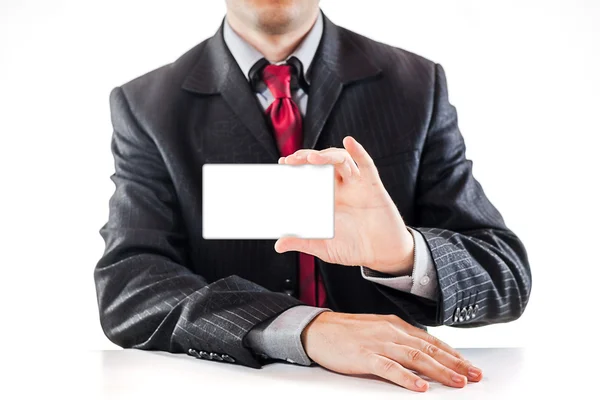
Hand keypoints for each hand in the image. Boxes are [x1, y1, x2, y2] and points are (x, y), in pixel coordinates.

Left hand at [274, 136, 413, 274]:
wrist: (382, 254)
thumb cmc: (354, 248)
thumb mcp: (324, 247)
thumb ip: (303, 242)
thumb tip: (279, 245)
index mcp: (327, 198)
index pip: (309, 176)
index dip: (297, 168)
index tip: (282, 164)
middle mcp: (340, 188)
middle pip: (322, 164)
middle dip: (307, 158)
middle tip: (291, 160)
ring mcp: (356, 185)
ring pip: (340, 160)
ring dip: (326, 155)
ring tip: (311, 158)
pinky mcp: (372, 185)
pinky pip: (366, 164)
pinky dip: (358, 151)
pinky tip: (348, 142)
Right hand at [301, 312, 482, 391]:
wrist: (317, 329)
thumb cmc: (347, 332)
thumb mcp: (378, 330)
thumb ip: (399, 339)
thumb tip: (422, 352)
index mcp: (396, 326)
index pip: (431, 341)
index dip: (453, 354)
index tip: (470, 366)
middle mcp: (391, 333)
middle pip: (429, 349)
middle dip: (455, 364)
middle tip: (475, 376)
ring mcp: (378, 343)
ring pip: (415, 358)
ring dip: (439, 371)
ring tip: (457, 383)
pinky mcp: (364, 356)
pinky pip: (389, 368)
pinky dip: (406, 378)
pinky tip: (419, 387)